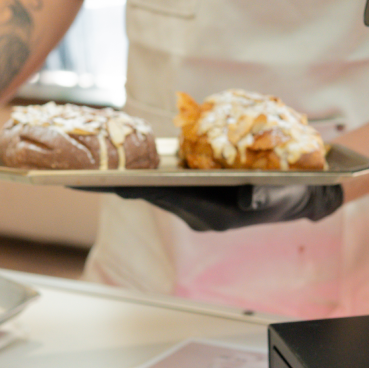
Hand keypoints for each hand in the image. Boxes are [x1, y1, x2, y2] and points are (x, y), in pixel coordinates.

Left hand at [79, 184, 342, 231]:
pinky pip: (157, 179)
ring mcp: (191, 200)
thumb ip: (265, 194)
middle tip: (63, 171)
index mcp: (210, 213)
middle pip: (140, 192)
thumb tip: (246, 195)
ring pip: (145, 186)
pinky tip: (114, 154)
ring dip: (116, 174)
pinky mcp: (192, 190)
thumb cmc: (294, 190)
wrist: (305, 193)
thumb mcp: (284, 191)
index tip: (86, 179)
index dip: (120, 185)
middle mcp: (194, 210)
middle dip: (105, 182)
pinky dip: (136, 168)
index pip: (155, 197)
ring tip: (79, 160)